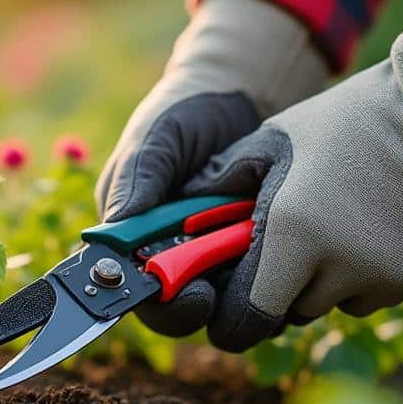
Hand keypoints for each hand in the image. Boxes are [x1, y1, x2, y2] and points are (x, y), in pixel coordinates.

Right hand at [95, 0, 327, 336]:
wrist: (241, 94)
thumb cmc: (185, 111)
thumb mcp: (158, 138)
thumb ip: (138, 180)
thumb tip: (115, 237)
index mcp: (132, 236)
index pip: (135, 291)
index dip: (163, 304)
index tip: (194, 295)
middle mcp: (167, 255)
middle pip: (179, 309)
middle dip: (204, 307)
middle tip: (230, 292)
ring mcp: (209, 257)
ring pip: (223, 303)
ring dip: (243, 295)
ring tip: (266, 269)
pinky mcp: (247, 253)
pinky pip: (259, 282)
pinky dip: (273, 276)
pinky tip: (288, 256)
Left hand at [182, 0, 402, 350]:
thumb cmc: (353, 118)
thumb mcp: (278, 136)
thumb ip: (228, 178)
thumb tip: (189, 209)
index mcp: (291, 233)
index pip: (246, 317)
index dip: (232, 318)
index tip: (228, 304)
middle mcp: (335, 267)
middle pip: (287, 312)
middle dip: (276, 290)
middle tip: (281, 248)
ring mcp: (379, 279)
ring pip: (328, 307)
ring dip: (319, 283)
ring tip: (332, 226)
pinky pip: (369, 297)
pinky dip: (360, 277)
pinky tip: (371, 228)